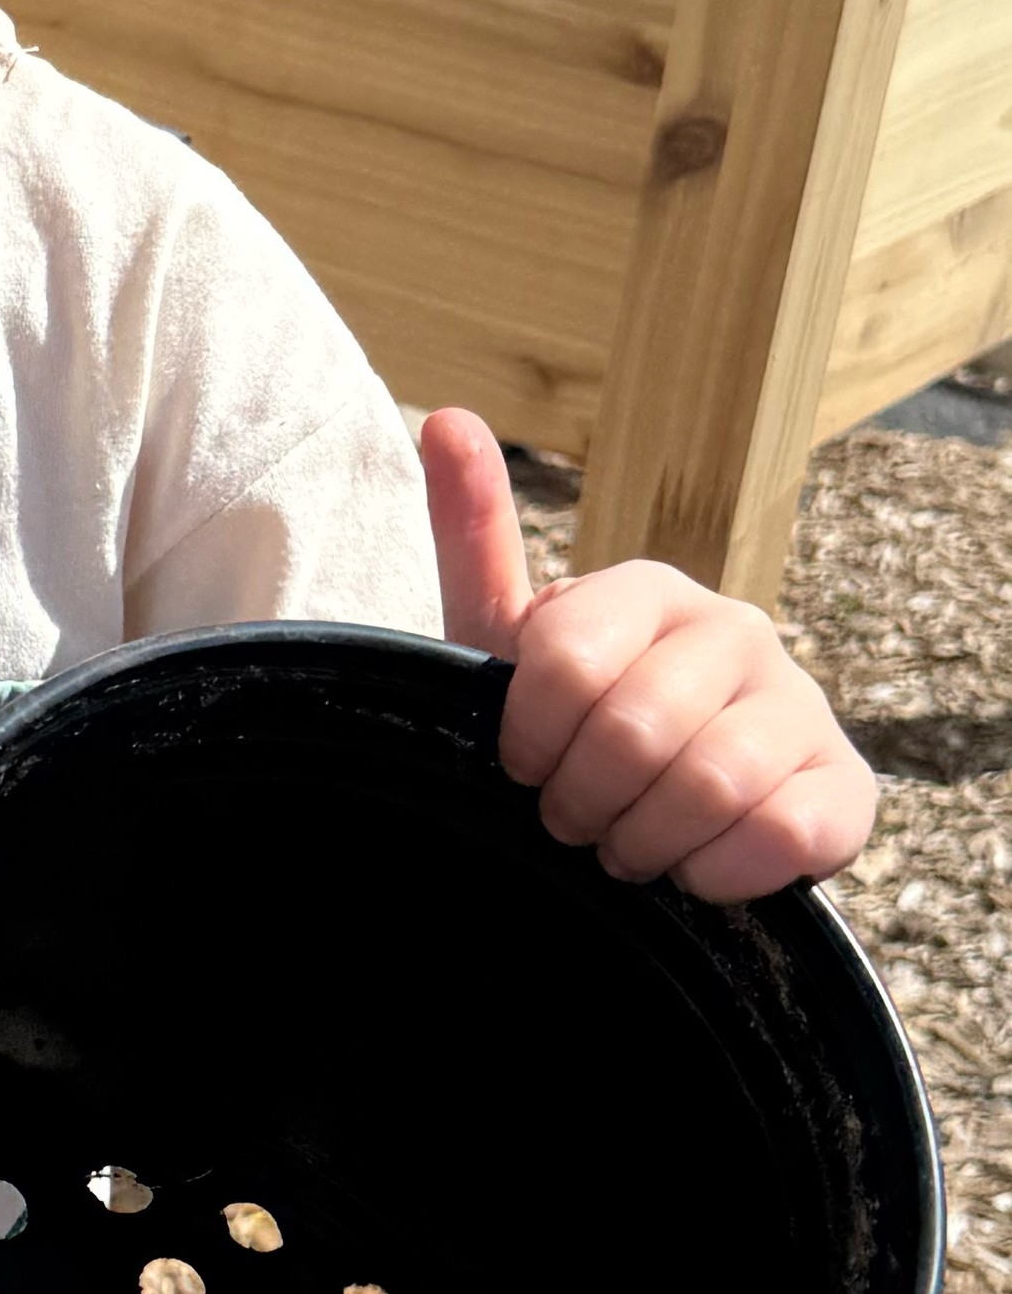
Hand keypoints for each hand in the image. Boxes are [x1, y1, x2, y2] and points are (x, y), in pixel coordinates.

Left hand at [421, 410, 876, 900]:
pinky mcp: (847, 787)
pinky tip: (697, 868)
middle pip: (633, 731)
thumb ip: (474, 539)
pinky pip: (777, 835)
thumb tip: (446, 420)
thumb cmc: (578, 733)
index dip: (527, 738)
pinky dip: (714, 872)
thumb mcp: (507, 647)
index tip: (523, 765)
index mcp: (651, 590)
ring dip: (644, 843)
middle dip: (581, 802)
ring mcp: (802, 705)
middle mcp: (738, 629)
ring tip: (628, 845)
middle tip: (576, 821)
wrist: (665, 824)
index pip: (565, 659)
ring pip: (708, 785)